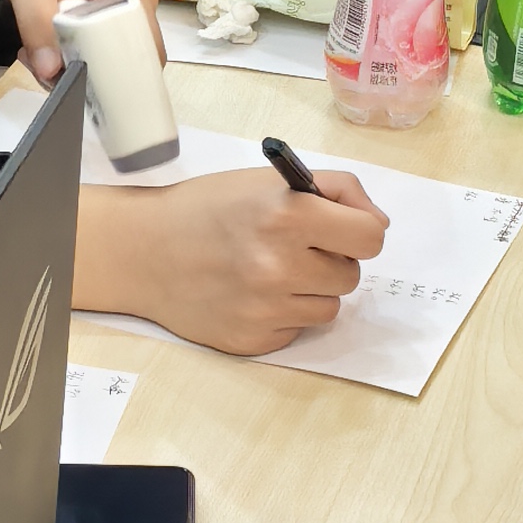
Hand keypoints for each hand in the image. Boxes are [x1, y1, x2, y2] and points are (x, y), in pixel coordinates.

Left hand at [0, 0, 150, 83]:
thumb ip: (38, 27)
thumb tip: (52, 76)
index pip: (144, 51)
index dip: (118, 79)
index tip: (77, 92)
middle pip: (127, 57)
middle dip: (88, 75)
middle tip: (43, 70)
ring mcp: (120, 1)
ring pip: (109, 53)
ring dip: (74, 65)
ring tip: (34, 54)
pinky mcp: (103, 6)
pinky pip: (97, 42)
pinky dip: (70, 52)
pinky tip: (40, 45)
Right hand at [77, 163, 386, 354]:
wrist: (144, 251)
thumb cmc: (208, 209)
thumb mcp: (268, 181)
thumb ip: (334, 190)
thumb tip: (378, 224)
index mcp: (288, 215)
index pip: (371, 237)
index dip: (359, 231)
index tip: (341, 230)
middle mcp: (279, 265)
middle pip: (351, 276)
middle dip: (329, 261)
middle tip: (291, 248)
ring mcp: (265, 309)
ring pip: (327, 308)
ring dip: (308, 291)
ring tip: (268, 271)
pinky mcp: (252, 341)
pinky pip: (296, 331)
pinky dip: (282, 315)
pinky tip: (250, 295)